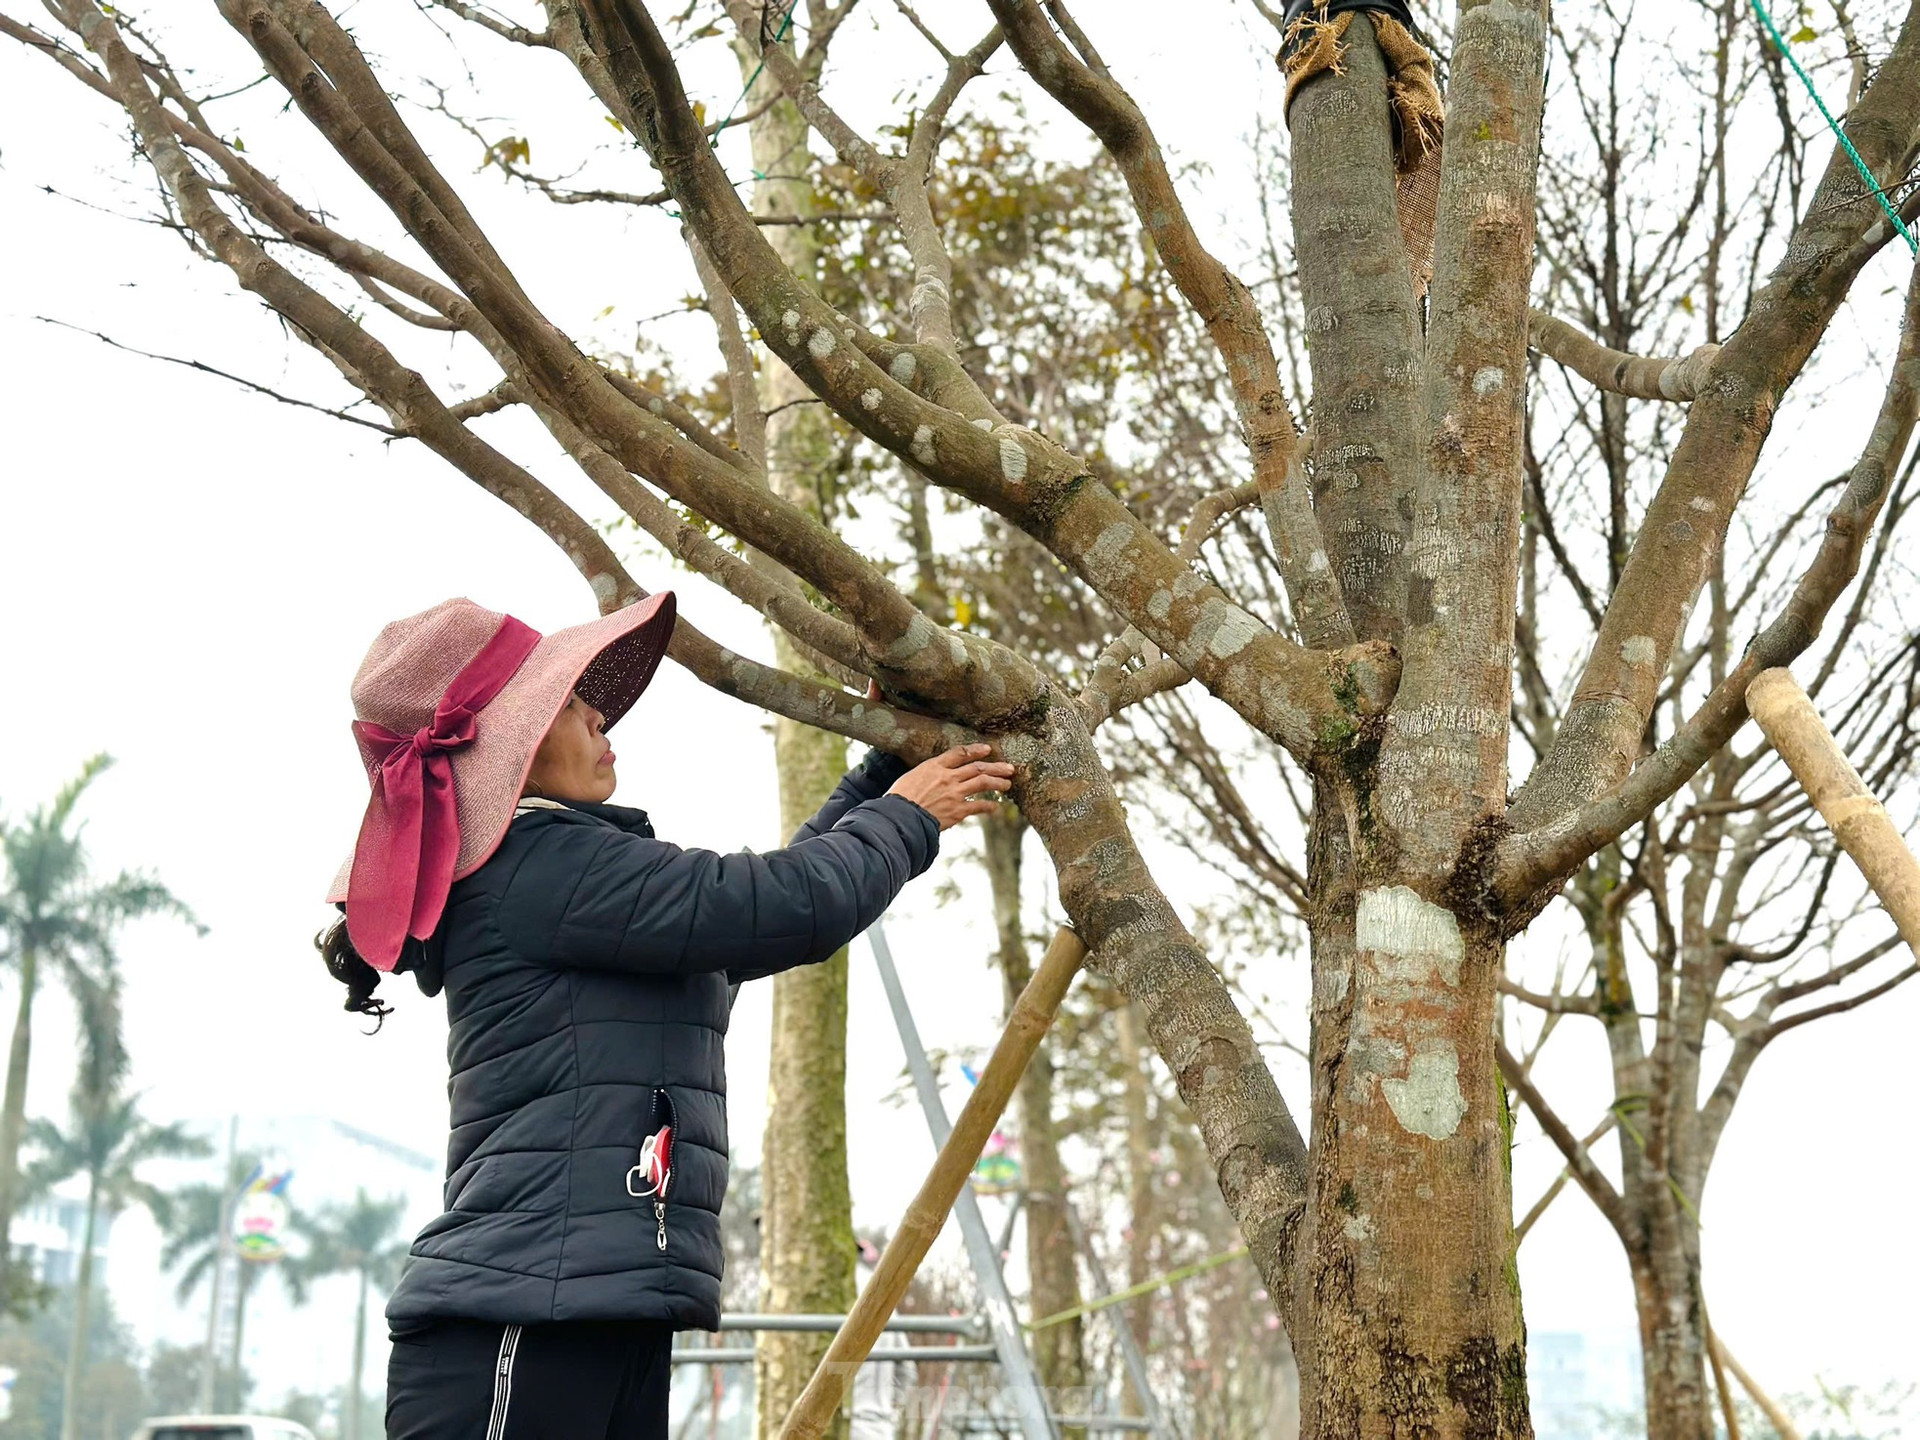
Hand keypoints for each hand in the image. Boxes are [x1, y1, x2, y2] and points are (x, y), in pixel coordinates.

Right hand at [888, 744, 1014, 830]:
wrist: (900, 816)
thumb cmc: (899, 798)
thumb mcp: (911, 778)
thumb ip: (927, 775)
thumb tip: (932, 777)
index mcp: (935, 766)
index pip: (960, 753)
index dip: (976, 750)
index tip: (987, 749)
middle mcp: (948, 777)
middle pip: (977, 767)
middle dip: (995, 767)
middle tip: (1009, 768)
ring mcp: (955, 793)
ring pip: (982, 782)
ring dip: (997, 782)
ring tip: (1007, 784)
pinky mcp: (957, 811)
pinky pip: (978, 806)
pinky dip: (989, 807)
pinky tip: (995, 808)